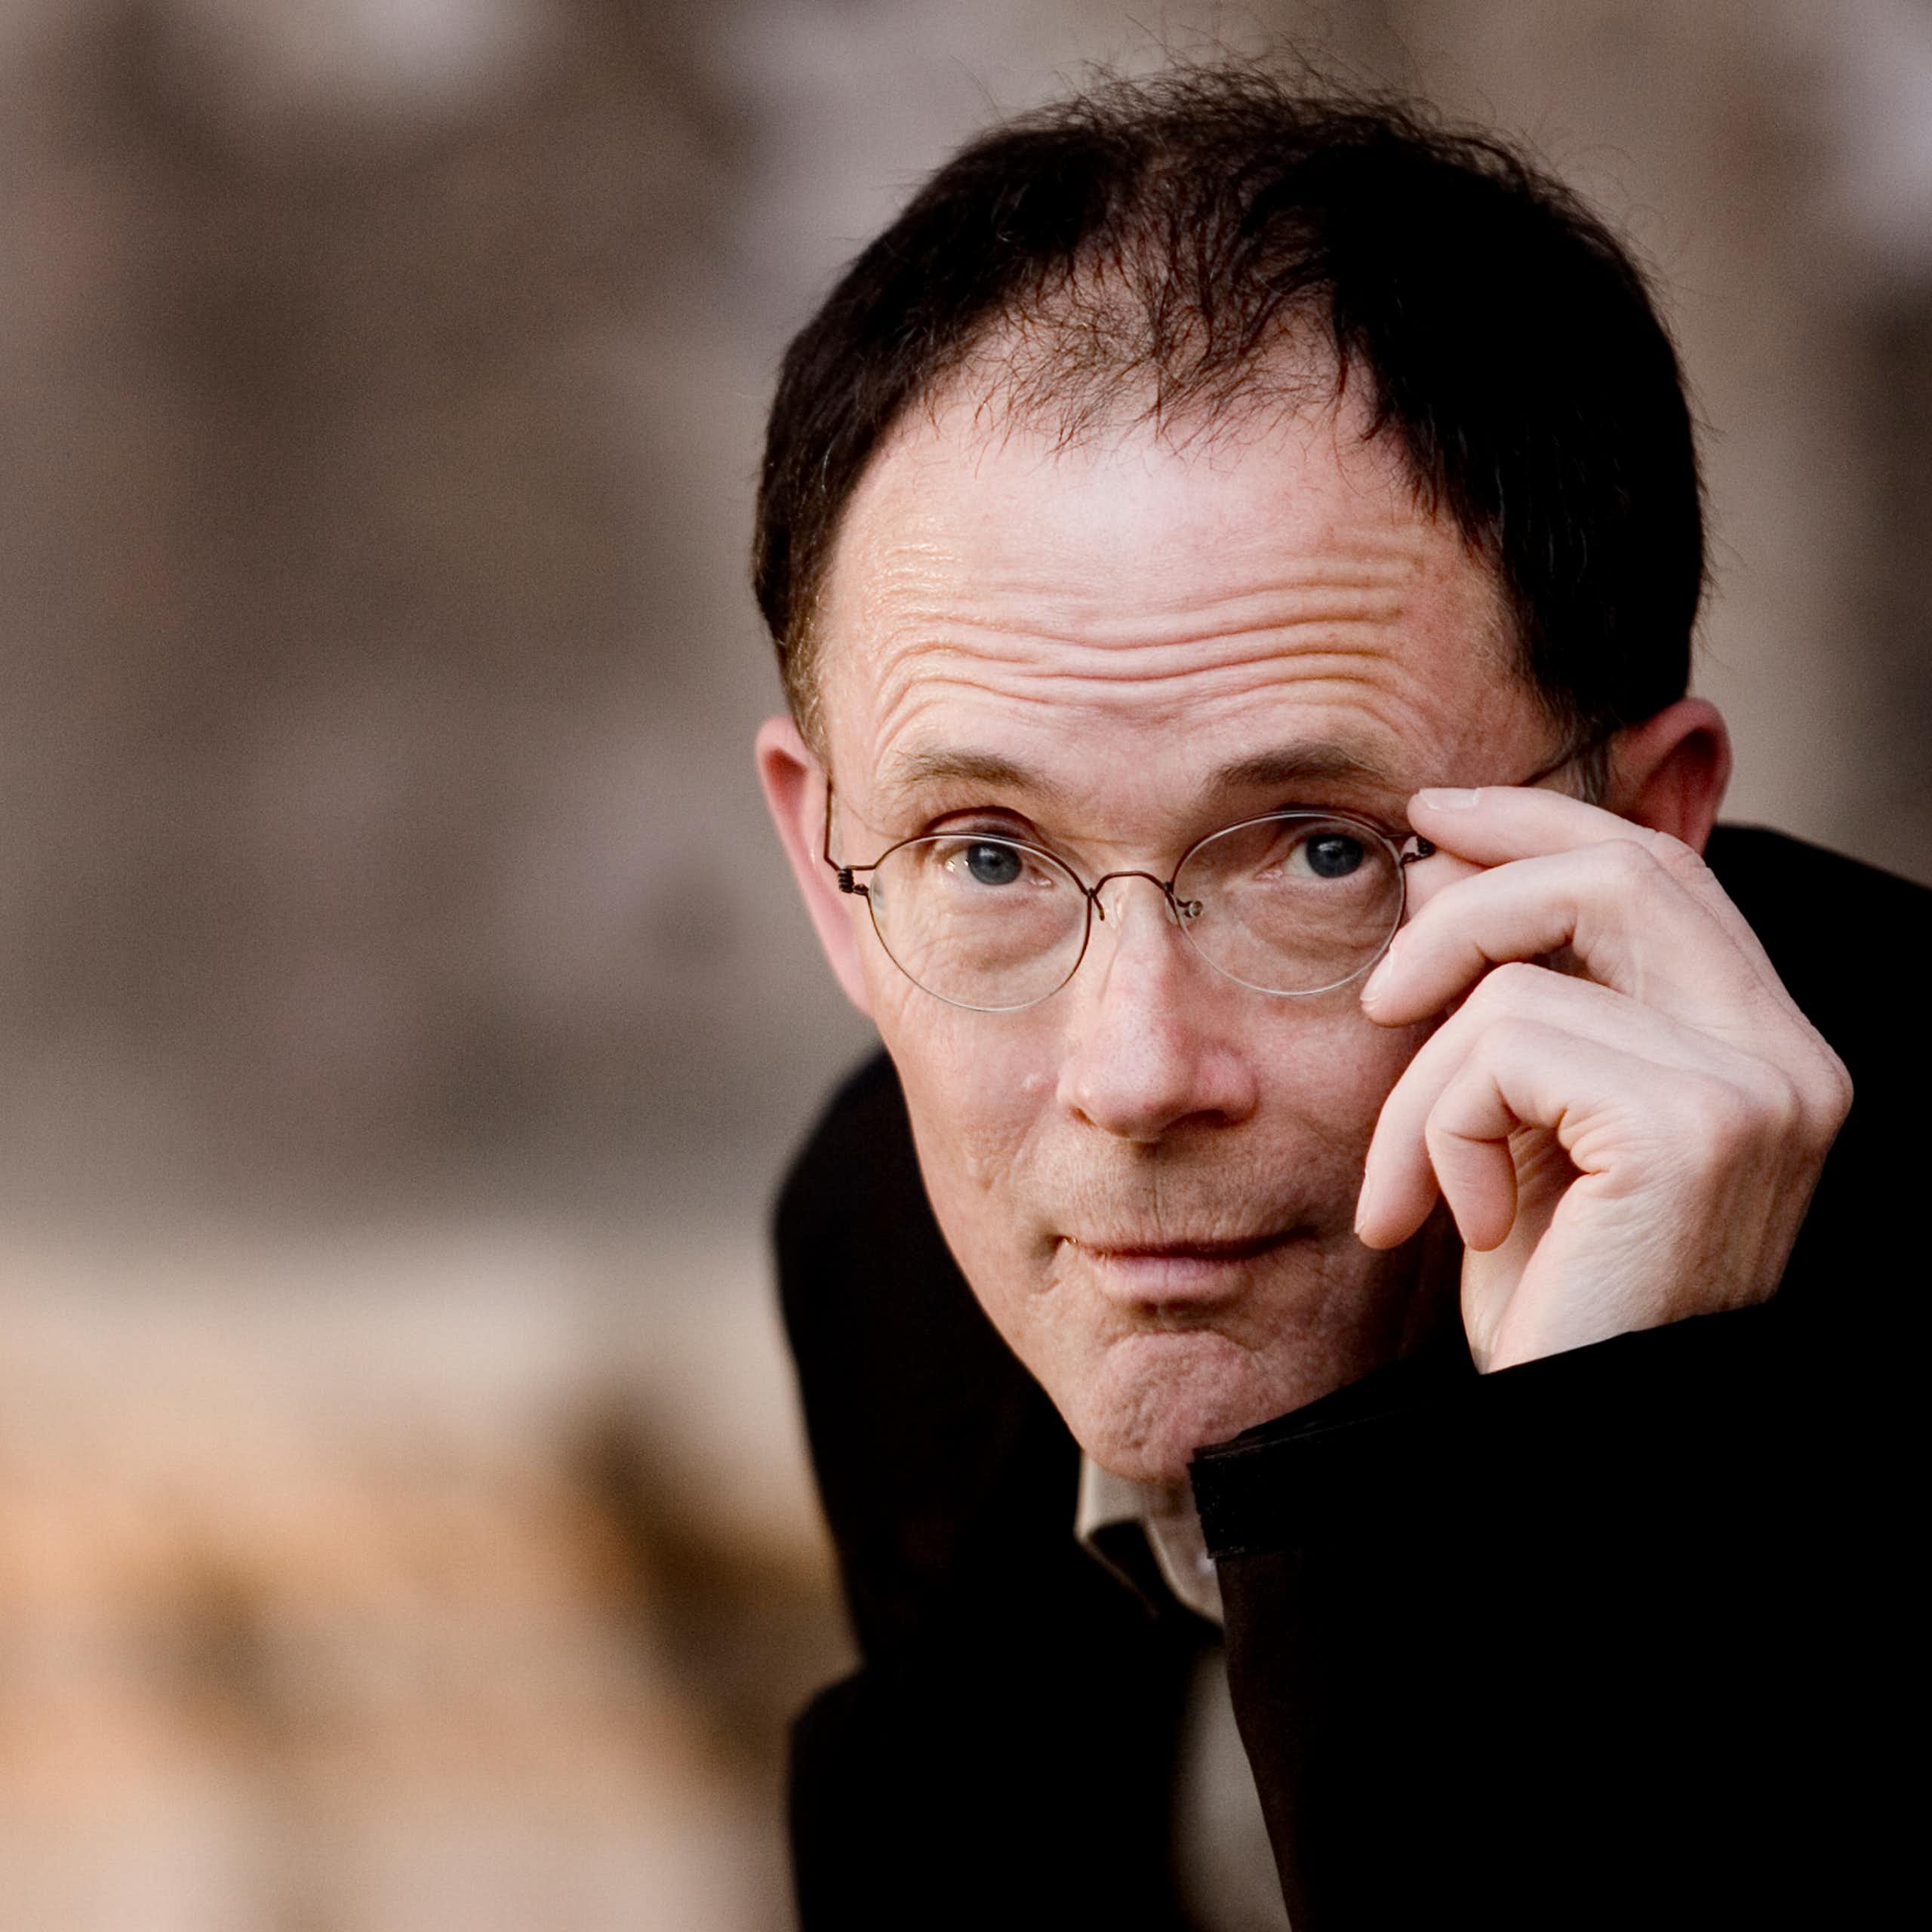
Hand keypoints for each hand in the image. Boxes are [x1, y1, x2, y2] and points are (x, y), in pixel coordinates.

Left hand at [1353, 788, 1852, 1372]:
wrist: (1568, 1434)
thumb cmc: (1551, 1299)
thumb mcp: (1526, 1127)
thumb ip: (1513, 1002)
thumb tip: (1435, 869)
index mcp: (1760, 1045)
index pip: (1659, 870)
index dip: (1539, 823)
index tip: (1431, 818)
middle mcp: (1788, 1055)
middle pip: (1616, 872)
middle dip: (1468, 904)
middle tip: (1380, 993)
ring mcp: (1756, 1088)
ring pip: (1520, 981)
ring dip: (1420, 1088)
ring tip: (1412, 1190)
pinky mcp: (1690, 1126)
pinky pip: (1500, 1050)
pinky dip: (1439, 1134)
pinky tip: (1466, 1226)